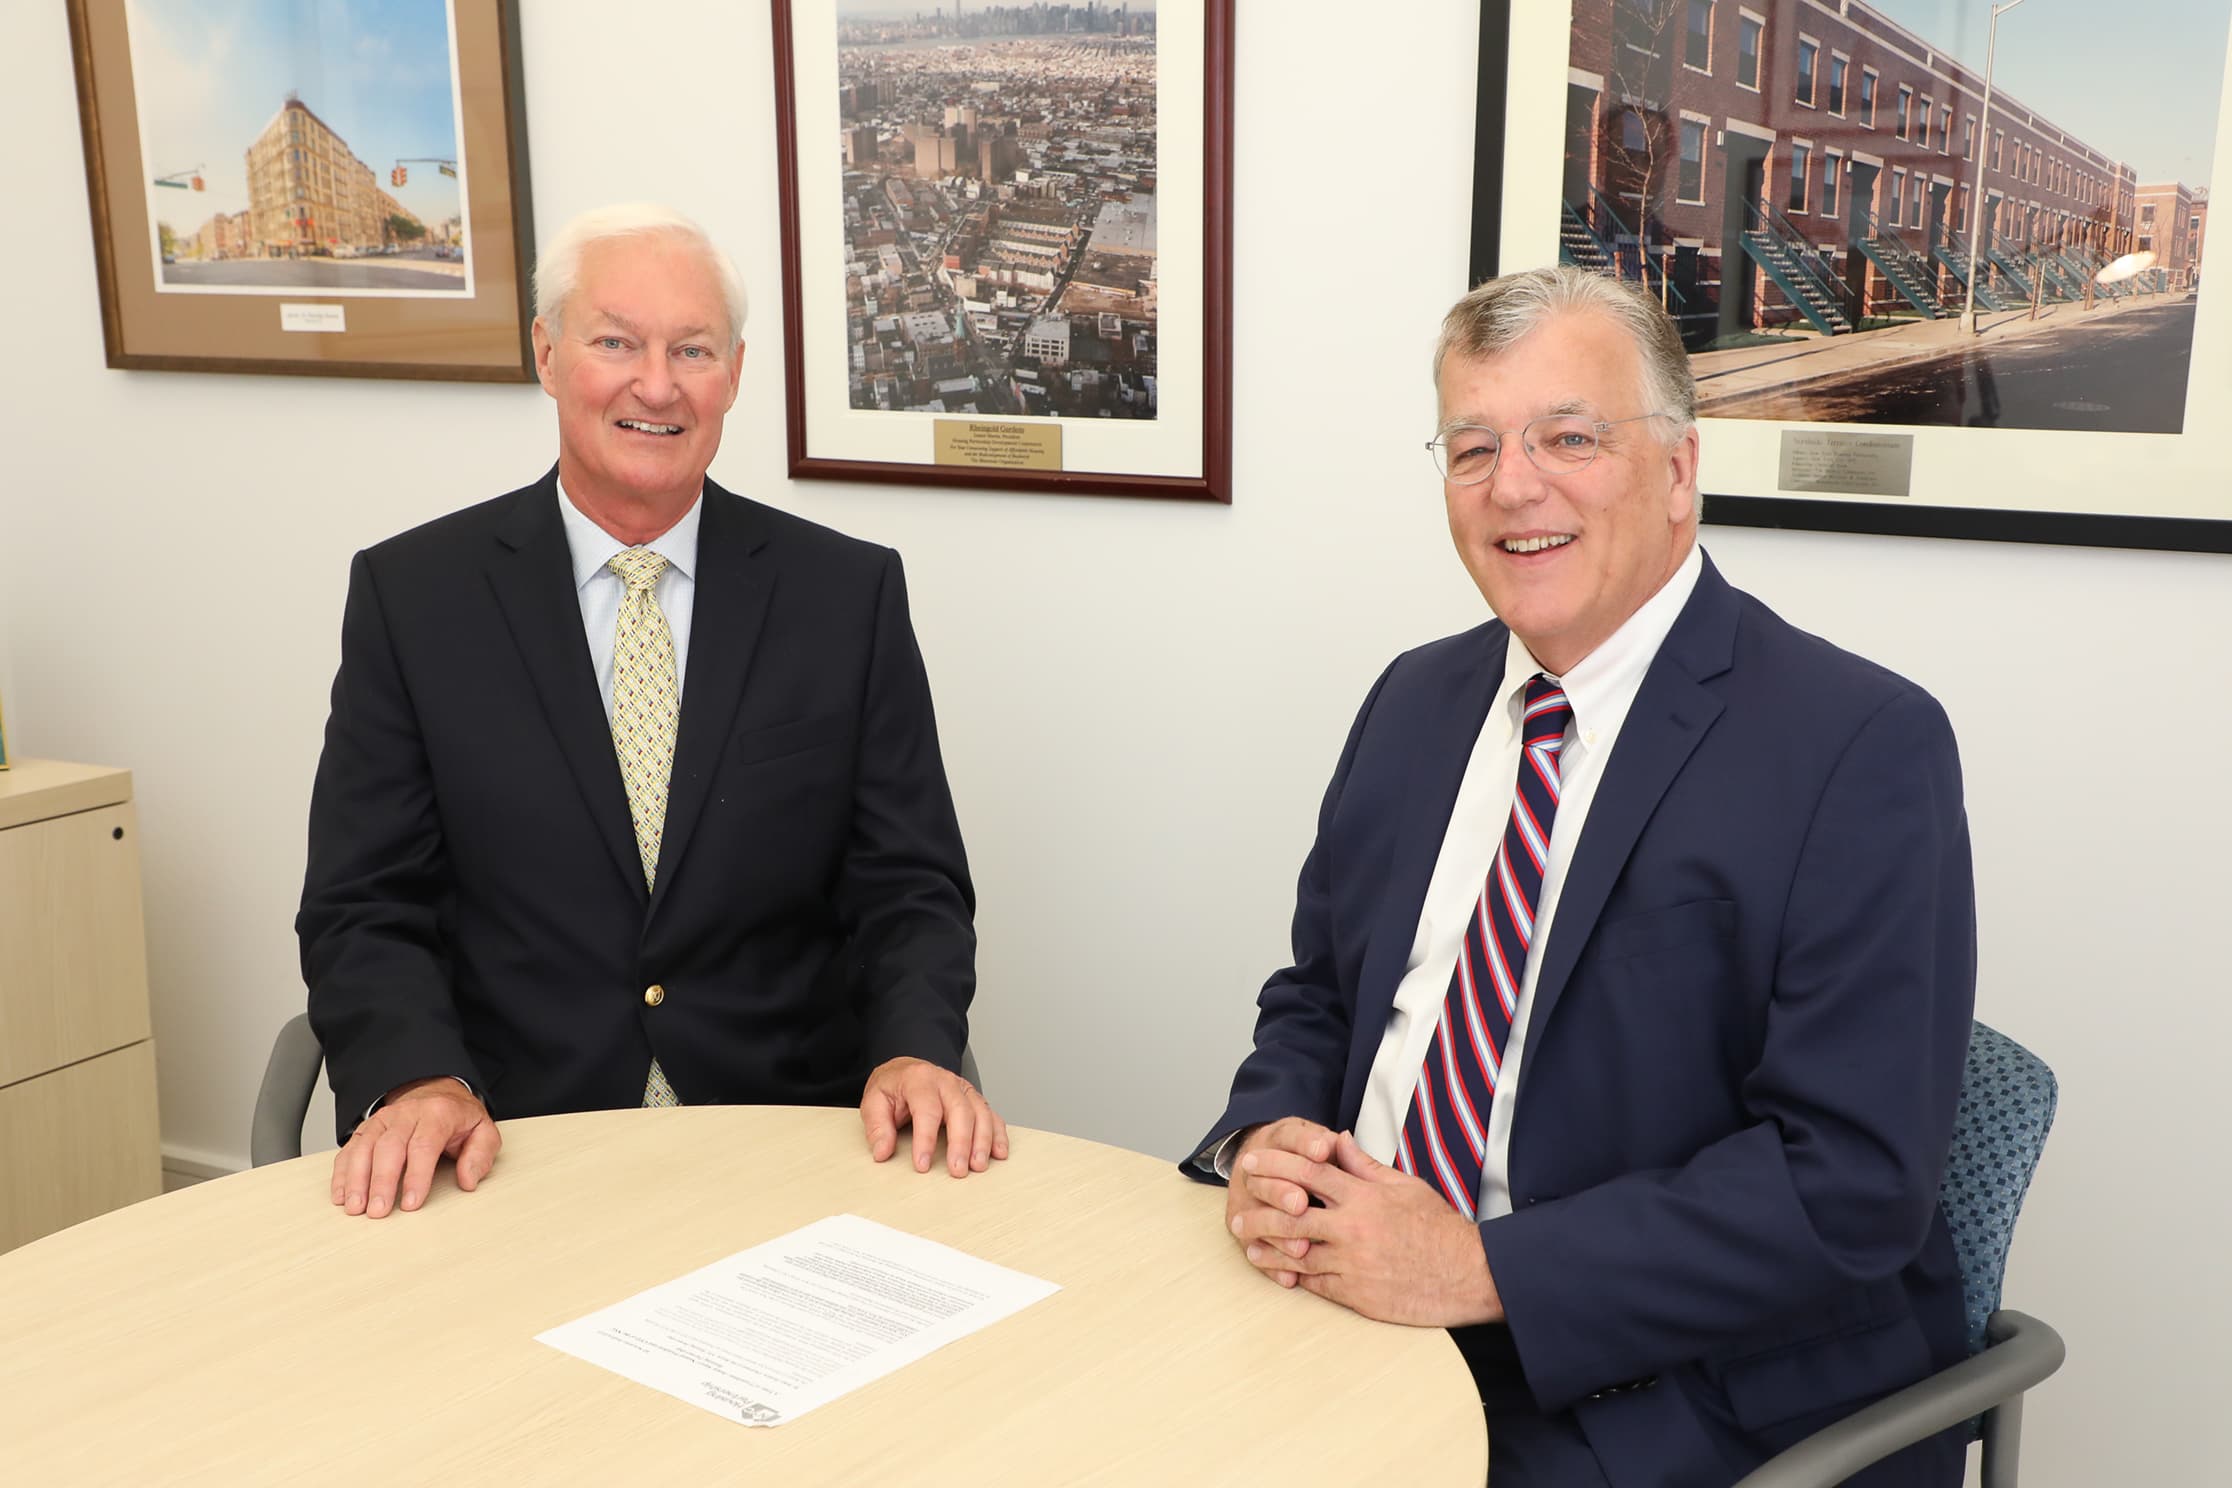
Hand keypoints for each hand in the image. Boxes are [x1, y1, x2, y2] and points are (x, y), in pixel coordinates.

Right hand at [331, 1077, 500, 1218]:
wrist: (436, 1092)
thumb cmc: (457, 1118)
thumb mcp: (483, 1131)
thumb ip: (480, 1155)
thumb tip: (468, 1180)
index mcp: (438, 1114)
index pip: (424, 1145)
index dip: (416, 1176)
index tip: (411, 1203)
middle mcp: (406, 1114)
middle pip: (389, 1147)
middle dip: (382, 1182)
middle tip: (378, 1211)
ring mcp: (383, 1120)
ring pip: (364, 1147)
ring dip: (356, 1179)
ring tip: (355, 1207)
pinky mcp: (367, 1129)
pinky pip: (350, 1149)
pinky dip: (343, 1173)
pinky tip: (341, 1195)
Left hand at [859, 1056, 1008, 1176]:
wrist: (906, 1070)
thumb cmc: (893, 1087)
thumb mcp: (874, 1101)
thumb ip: (877, 1126)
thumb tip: (882, 1151)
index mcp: (919, 1079)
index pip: (926, 1110)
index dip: (925, 1139)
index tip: (922, 1164)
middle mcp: (946, 1081)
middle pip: (960, 1110)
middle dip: (961, 1142)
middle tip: (958, 1170)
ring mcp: (963, 1089)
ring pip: (980, 1112)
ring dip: (983, 1141)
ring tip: (978, 1166)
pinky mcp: (974, 1099)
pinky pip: (991, 1114)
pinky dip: (998, 1134)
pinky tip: (998, 1153)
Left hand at [1230, 1131, 1503, 1326]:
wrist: (1468, 1274)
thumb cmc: (1438, 1227)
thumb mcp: (1405, 1185)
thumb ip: (1364, 1165)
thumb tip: (1336, 1141)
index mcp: (1364, 1196)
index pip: (1307, 1173)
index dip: (1275, 1165)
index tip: (1252, 1161)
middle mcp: (1352, 1228)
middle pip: (1290, 1215)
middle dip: (1258, 1210)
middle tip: (1235, 1211)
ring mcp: (1352, 1263)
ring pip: (1296, 1253)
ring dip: (1266, 1247)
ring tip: (1246, 1243)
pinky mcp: (1356, 1294)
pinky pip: (1314, 1284)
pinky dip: (1292, 1276)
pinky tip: (1277, 1271)